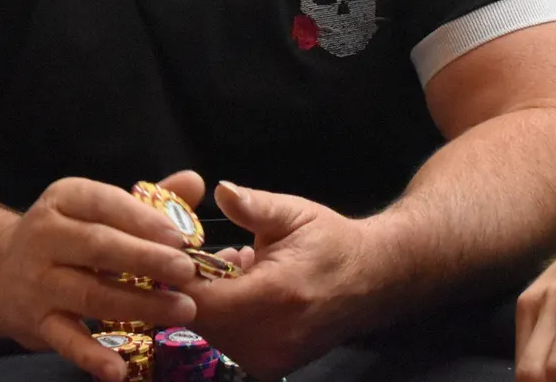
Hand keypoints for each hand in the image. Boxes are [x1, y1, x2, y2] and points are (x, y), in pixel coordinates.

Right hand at [0, 174, 200, 381]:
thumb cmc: (66, 235)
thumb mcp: (96, 208)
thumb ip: (147, 200)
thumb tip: (193, 181)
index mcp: (64, 199)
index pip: (103, 202)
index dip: (142, 219)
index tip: (180, 236)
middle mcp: (45, 237)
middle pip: (98, 247)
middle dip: (146, 259)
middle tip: (187, 272)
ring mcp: (38, 282)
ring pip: (90, 295)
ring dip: (139, 305)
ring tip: (183, 310)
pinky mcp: (36, 322)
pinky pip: (65, 340)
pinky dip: (91, 356)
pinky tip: (119, 370)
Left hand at [181, 180, 374, 380]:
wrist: (374, 280)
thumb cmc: (330, 242)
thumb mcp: (294, 213)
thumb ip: (254, 206)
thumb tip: (222, 191)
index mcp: (276, 294)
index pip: (203, 299)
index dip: (182, 276)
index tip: (181, 249)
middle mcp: (272, 336)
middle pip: (201, 319)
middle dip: (194, 286)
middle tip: (210, 255)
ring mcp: (273, 358)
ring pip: (212, 332)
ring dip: (210, 301)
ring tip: (235, 269)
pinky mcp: (272, 366)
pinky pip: (229, 341)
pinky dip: (226, 317)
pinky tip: (244, 291)